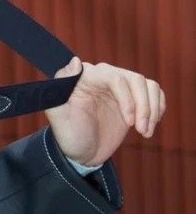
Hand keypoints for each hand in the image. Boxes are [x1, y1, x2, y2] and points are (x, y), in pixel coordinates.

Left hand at [45, 56, 165, 167]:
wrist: (80, 152)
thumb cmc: (67, 135)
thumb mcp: (57, 117)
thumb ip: (58, 90)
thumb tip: (75, 62)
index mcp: (85, 77)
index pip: (114, 77)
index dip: (127, 98)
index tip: (128, 122)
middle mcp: (104, 77)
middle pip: (136, 80)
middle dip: (143, 106)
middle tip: (141, 130)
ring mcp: (120, 88)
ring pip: (148, 86)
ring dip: (152, 109)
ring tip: (145, 131)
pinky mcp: (133, 99)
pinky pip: (154, 94)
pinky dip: (157, 109)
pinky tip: (149, 126)